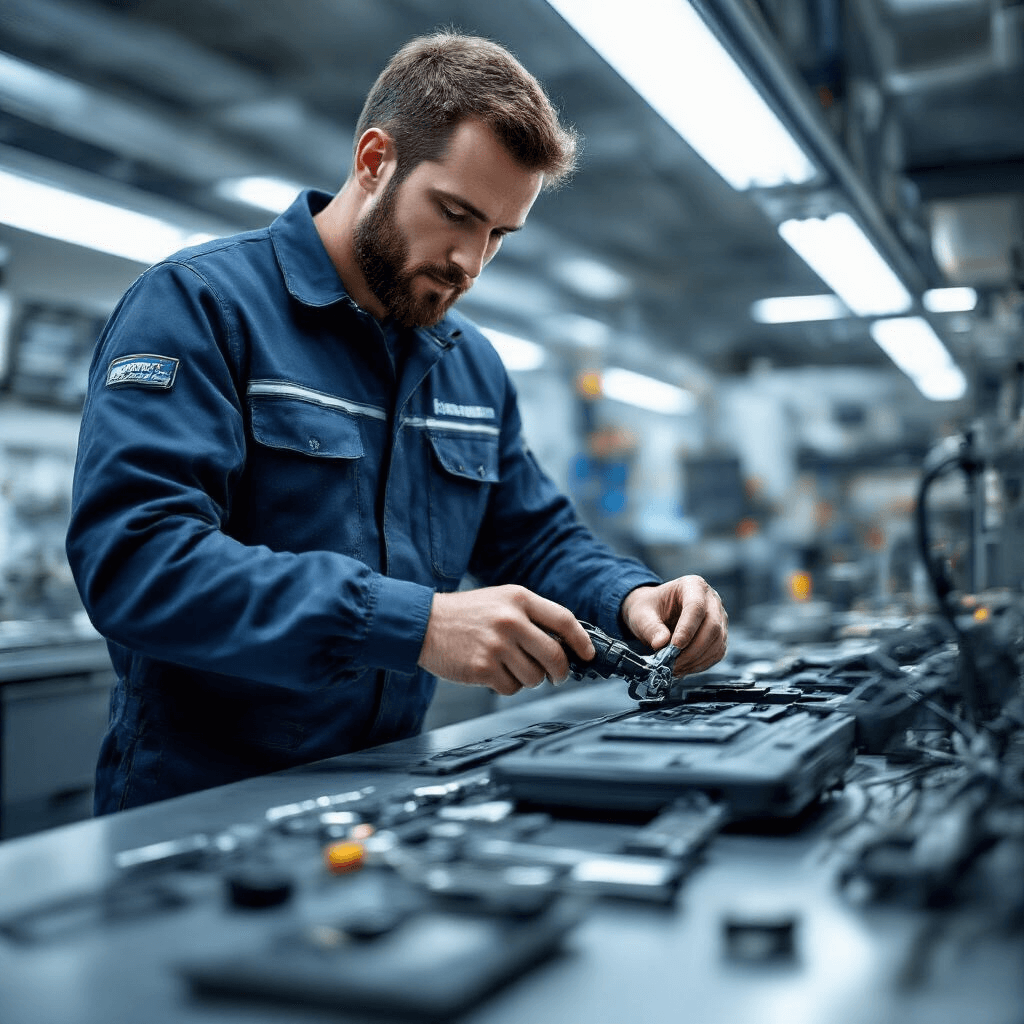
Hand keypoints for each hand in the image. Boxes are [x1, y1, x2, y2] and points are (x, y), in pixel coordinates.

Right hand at [417, 585, 595, 695]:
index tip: (588, 654)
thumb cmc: (466, 613)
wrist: (424, 623)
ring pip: (535, 676)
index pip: (564, 620)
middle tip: (557, 676)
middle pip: (555, 655)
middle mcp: (511, 620)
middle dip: (561, 672)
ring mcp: (497, 645)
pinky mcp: (483, 667)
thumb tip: (566, 643)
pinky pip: (512, 687)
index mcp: (519, 599)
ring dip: (529, 678)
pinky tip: (493, 671)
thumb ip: (532, 616)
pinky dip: (507, 685)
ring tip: (510, 666)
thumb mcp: (502, 600)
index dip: (582, 640)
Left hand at [620, 576, 727, 676]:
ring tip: (675, 668)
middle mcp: (711, 600)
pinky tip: (684, 668)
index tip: (674, 647)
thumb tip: (661, 643)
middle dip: (693, 649)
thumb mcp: (642, 614)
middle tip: (673, 664)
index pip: (696, 607)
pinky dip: (701, 664)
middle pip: (712, 626)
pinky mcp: (720, 635)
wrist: (655, 612)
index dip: (687, 629)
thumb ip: (650, 627)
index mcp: (693, 585)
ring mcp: (719, 618)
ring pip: (717, 642)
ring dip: (696, 660)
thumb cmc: (649, 608)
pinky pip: (717, 653)